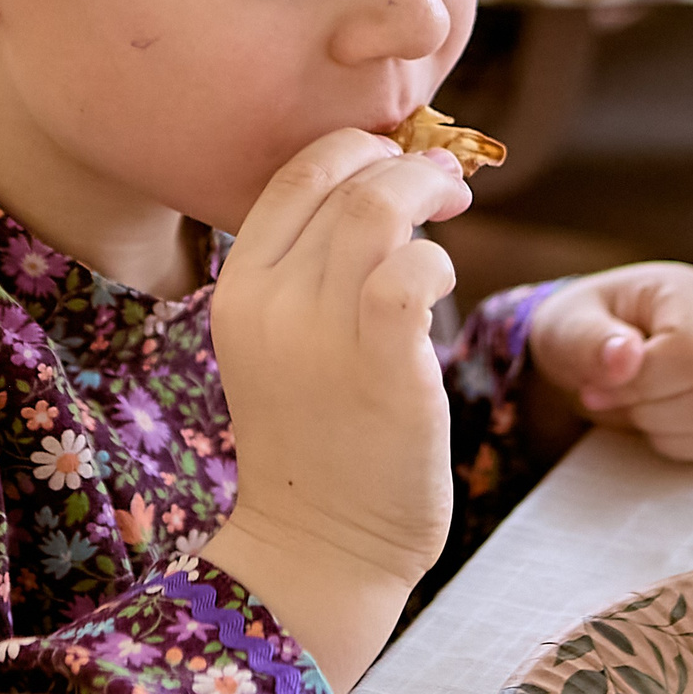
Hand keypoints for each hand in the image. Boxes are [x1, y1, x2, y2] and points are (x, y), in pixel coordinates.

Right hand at [198, 129, 470, 692]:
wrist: (320, 547)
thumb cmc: (320, 437)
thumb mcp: (287, 340)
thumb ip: (318, 267)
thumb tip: (392, 186)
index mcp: (240, 287)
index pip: (295, 170)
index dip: (360, 146)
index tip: (399, 162)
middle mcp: (272, 303)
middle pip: (343, 177)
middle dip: (407, 163)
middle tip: (446, 184)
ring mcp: (324, 338)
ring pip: (378, 210)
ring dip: (428, 193)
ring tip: (453, 212)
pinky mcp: (384, 372)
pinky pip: (413, 275)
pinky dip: (438, 261)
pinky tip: (442, 285)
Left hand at [528, 262, 692, 465]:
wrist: (597, 355)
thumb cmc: (581, 335)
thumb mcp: (564, 329)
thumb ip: (588, 340)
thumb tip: (624, 358)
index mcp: (691, 291)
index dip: (643, 385)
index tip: (597, 387)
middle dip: (653, 413)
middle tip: (618, 400)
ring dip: (673, 435)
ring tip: (643, 410)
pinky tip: (667, 425)